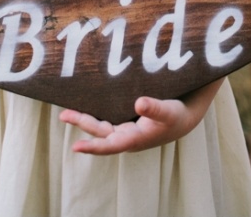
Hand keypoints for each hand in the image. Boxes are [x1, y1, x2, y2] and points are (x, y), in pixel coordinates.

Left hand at [59, 80, 222, 154]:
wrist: (186, 116)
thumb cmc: (177, 115)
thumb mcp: (168, 111)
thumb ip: (155, 107)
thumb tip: (138, 102)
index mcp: (135, 138)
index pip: (109, 144)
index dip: (92, 146)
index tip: (75, 147)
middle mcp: (127, 136)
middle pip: (100, 132)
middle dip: (82, 123)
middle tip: (63, 115)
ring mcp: (126, 129)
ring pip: (101, 126)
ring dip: (85, 119)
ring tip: (67, 112)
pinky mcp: (128, 121)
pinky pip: (107, 118)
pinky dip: (96, 113)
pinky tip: (88, 105)